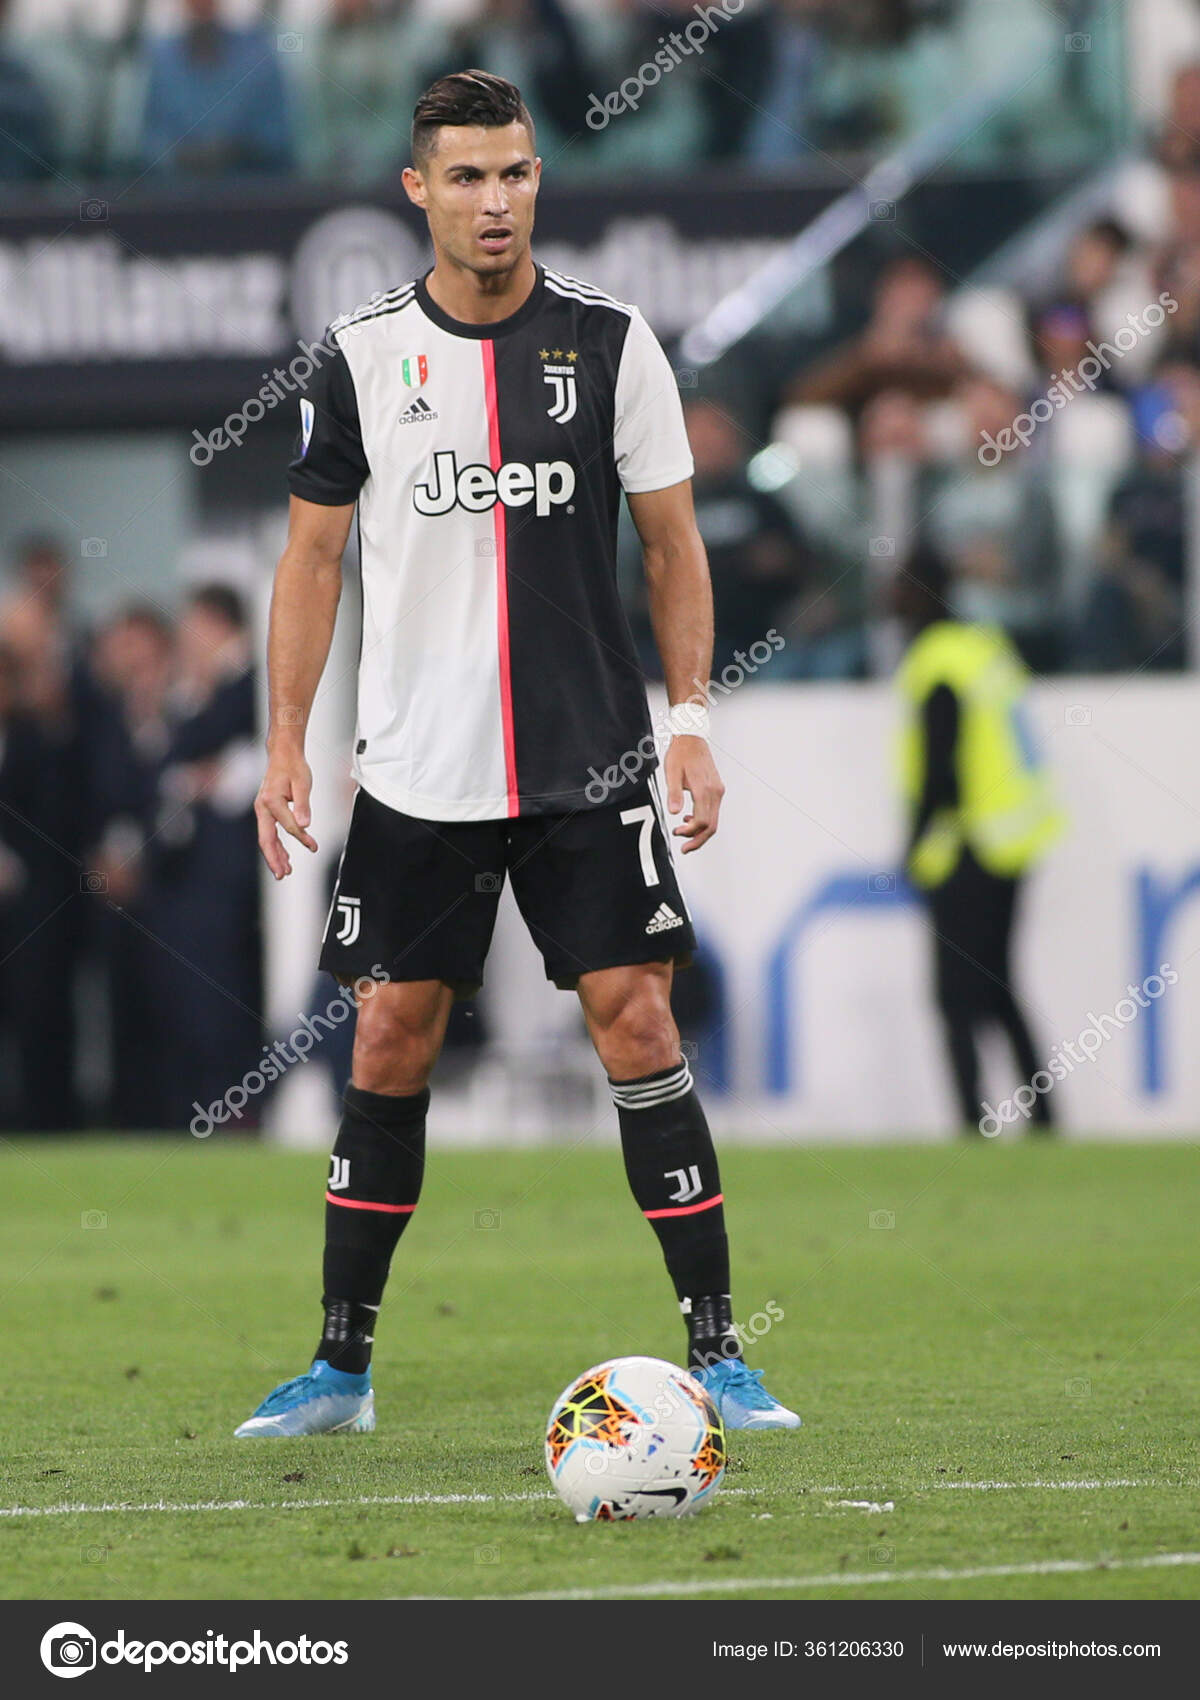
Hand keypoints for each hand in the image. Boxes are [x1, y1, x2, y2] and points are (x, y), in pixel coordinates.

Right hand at [255, 747, 316, 879]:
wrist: (283, 755)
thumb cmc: (293, 767)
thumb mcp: (303, 784)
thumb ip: (303, 805)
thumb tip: (305, 825)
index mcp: (271, 800)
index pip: (288, 826)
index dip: (302, 838)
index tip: (314, 847)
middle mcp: (263, 807)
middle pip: (267, 839)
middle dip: (274, 859)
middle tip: (283, 875)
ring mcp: (263, 810)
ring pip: (267, 839)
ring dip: (276, 856)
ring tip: (285, 871)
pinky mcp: (267, 811)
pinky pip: (270, 833)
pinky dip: (277, 846)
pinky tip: (285, 856)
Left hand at [663, 734, 723, 853]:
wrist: (692, 738)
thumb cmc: (682, 753)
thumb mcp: (672, 773)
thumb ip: (674, 793)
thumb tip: (674, 812)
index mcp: (704, 789)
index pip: (702, 820)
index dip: (690, 832)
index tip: (678, 833)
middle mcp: (715, 791)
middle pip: (711, 825)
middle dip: (698, 840)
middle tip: (685, 848)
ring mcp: (718, 790)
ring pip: (713, 820)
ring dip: (701, 832)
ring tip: (685, 835)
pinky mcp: (717, 788)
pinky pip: (713, 811)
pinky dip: (703, 820)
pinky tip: (690, 819)